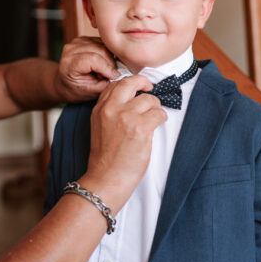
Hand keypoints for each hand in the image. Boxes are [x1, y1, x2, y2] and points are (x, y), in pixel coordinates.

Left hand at [54, 37, 119, 102]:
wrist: (65, 83)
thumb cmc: (77, 89)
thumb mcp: (91, 92)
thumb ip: (106, 84)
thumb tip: (120, 74)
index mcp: (69, 63)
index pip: (94, 59)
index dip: (108, 68)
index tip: (115, 77)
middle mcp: (71, 49)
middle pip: (101, 50)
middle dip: (110, 63)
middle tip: (109, 75)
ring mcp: (77, 41)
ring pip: (104, 45)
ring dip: (110, 58)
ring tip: (104, 70)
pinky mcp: (84, 39)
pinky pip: (103, 43)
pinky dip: (107, 53)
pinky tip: (103, 62)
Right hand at [79, 75, 166, 209]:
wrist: (106, 179)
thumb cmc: (105, 158)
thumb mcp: (99, 128)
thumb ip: (110, 111)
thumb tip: (129, 99)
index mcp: (99, 109)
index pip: (115, 84)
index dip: (129, 83)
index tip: (137, 87)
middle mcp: (111, 109)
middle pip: (131, 83)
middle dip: (144, 82)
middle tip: (150, 88)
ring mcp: (126, 117)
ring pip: (149, 99)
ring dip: (155, 108)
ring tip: (153, 118)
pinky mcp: (140, 128)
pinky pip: (159, 114)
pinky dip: (161, 118)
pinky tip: (156, 126)